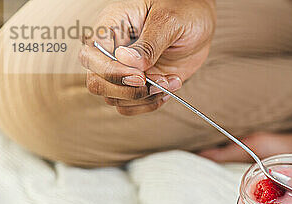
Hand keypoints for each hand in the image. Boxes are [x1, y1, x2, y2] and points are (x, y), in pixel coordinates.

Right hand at [79, 0, 214, 114]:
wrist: (201, 19)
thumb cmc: (183, 9)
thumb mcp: (168, 21)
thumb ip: (148, 44)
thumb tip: (126, 60)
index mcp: (112, 27)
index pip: (91, 56)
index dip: (111, 72)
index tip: (140, 76)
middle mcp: (114, 51)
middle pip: (97, 83)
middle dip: (127, 91)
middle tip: (156, 83)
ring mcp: (126, 70)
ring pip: (115, 99)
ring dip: (145, 98)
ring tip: (170, 81)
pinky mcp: (142, 83)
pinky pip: (133, 105)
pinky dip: (151, 103)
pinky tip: (170, 86)